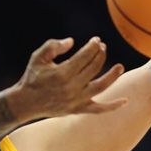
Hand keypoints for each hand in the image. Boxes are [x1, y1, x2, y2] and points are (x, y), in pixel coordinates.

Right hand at [10, 37, 126, 119]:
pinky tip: (125, 101)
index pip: (84, 56)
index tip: (97, 40)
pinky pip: (98, 109)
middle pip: (93, 69)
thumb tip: (72, 42)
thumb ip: (53, 46)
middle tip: (102, 47)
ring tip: (120, 67)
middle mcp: (71, 87)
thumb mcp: (38, 57)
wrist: (26, 102)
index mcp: (62, 73)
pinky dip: (112, 106)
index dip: (93, 46)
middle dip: (100, 55)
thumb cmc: (32, 76)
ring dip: (112, 77)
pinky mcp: (77, 109)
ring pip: (100, 87)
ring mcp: (76, 100)